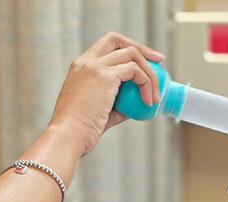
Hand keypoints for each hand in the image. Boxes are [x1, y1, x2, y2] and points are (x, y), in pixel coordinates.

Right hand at [48, 32, 164, 155]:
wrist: (68, 137)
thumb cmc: (80, 132)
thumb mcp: (99, 112)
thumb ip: (117, 105)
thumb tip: (136, 105)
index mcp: (80, 68)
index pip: (105, 47)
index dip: (127, 49)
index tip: (145, 62)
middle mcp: (85, 62)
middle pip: (117, 39)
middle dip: (141, 47)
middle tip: (159, 61)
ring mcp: (94, 67)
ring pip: (132, 54)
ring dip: (149, 73)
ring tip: (155, 96)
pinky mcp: (104, 76)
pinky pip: (135, 71)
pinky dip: (146, 84)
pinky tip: (148, 102)